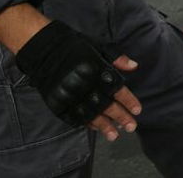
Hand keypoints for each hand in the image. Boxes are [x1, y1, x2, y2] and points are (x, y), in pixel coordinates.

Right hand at [14, 20, 142, 141]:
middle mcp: (84, 86)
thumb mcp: (100, 47)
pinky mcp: (57, 103)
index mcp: (96, 71)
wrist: (44, 50)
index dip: (128, 101)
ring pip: (90, 115)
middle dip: (120, 117)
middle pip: (105, 105)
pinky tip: (95, 128)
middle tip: (131, 127)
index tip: (138, 110)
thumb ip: (117, 58)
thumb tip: (134, 66)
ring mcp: (70, 96)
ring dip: (104, 126)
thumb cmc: (76, 47)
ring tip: (114, 135)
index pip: (116, 89)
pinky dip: (85, 123)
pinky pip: (73, 117)